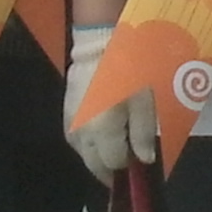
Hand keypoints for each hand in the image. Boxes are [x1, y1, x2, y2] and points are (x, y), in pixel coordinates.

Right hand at [63, 21, 158, 182]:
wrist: (100, 43)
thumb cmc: (129, 70)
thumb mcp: (145, 102)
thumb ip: (144, 134)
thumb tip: (144, 161)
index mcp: (101, 131)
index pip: (112, 164)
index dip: (128, 168)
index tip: (140, 163)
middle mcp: (81, 133)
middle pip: (94, 165)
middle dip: (111, 168)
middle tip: (129, 161)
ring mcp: (70, 123)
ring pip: (83, 154)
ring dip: (99, 157)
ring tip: (118, 147)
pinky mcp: (66, 113)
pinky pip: (77, 140)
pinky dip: (90, 144)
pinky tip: (103, 136)